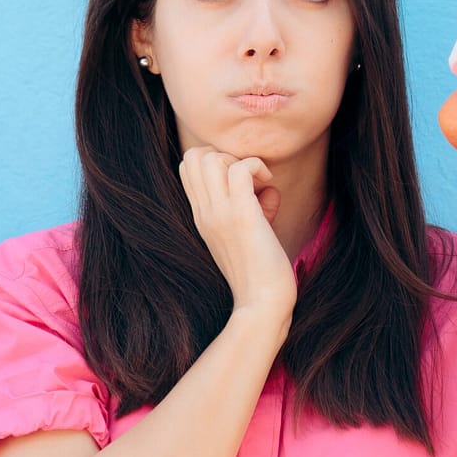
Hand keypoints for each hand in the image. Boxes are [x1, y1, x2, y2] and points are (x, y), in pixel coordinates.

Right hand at [178, 144, 295, 321]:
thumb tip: (268, 189)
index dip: (215, 160)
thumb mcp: (250, 235)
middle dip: (224, 154)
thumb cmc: (261, 272)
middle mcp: (204, 212)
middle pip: (193, 156)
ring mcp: (219, 214)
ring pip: (211, 158)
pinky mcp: (241, 216)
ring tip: (258, 181)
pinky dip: (257, 167)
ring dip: (239, 160)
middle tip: (248, 177)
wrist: (262, 303)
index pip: (187, 167)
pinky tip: (269, 184)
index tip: (242, 179)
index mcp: (201, 216)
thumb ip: (255, 209)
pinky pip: (240, 169)